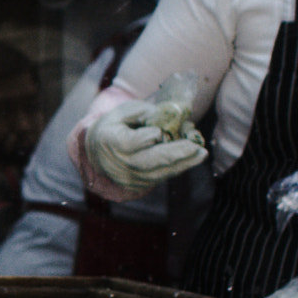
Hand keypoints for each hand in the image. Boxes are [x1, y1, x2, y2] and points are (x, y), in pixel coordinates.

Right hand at [83, 98, 207, 191]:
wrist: (97, 153)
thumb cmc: (114, 126)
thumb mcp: (123, 111)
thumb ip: (143, 111)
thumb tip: (169, 116)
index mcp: (111, 141)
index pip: (133, 142)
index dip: (149, 136)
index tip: (157, 130)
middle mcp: (119, 163)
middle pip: (150, 161)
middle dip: (176, 154)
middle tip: (198, 148)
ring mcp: (128, 178)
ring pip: (159, 173)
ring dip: (183, 163)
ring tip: (201, 154)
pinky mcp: (137, 186)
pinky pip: (160, 177)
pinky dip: (177, 168)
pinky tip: (190, 159)